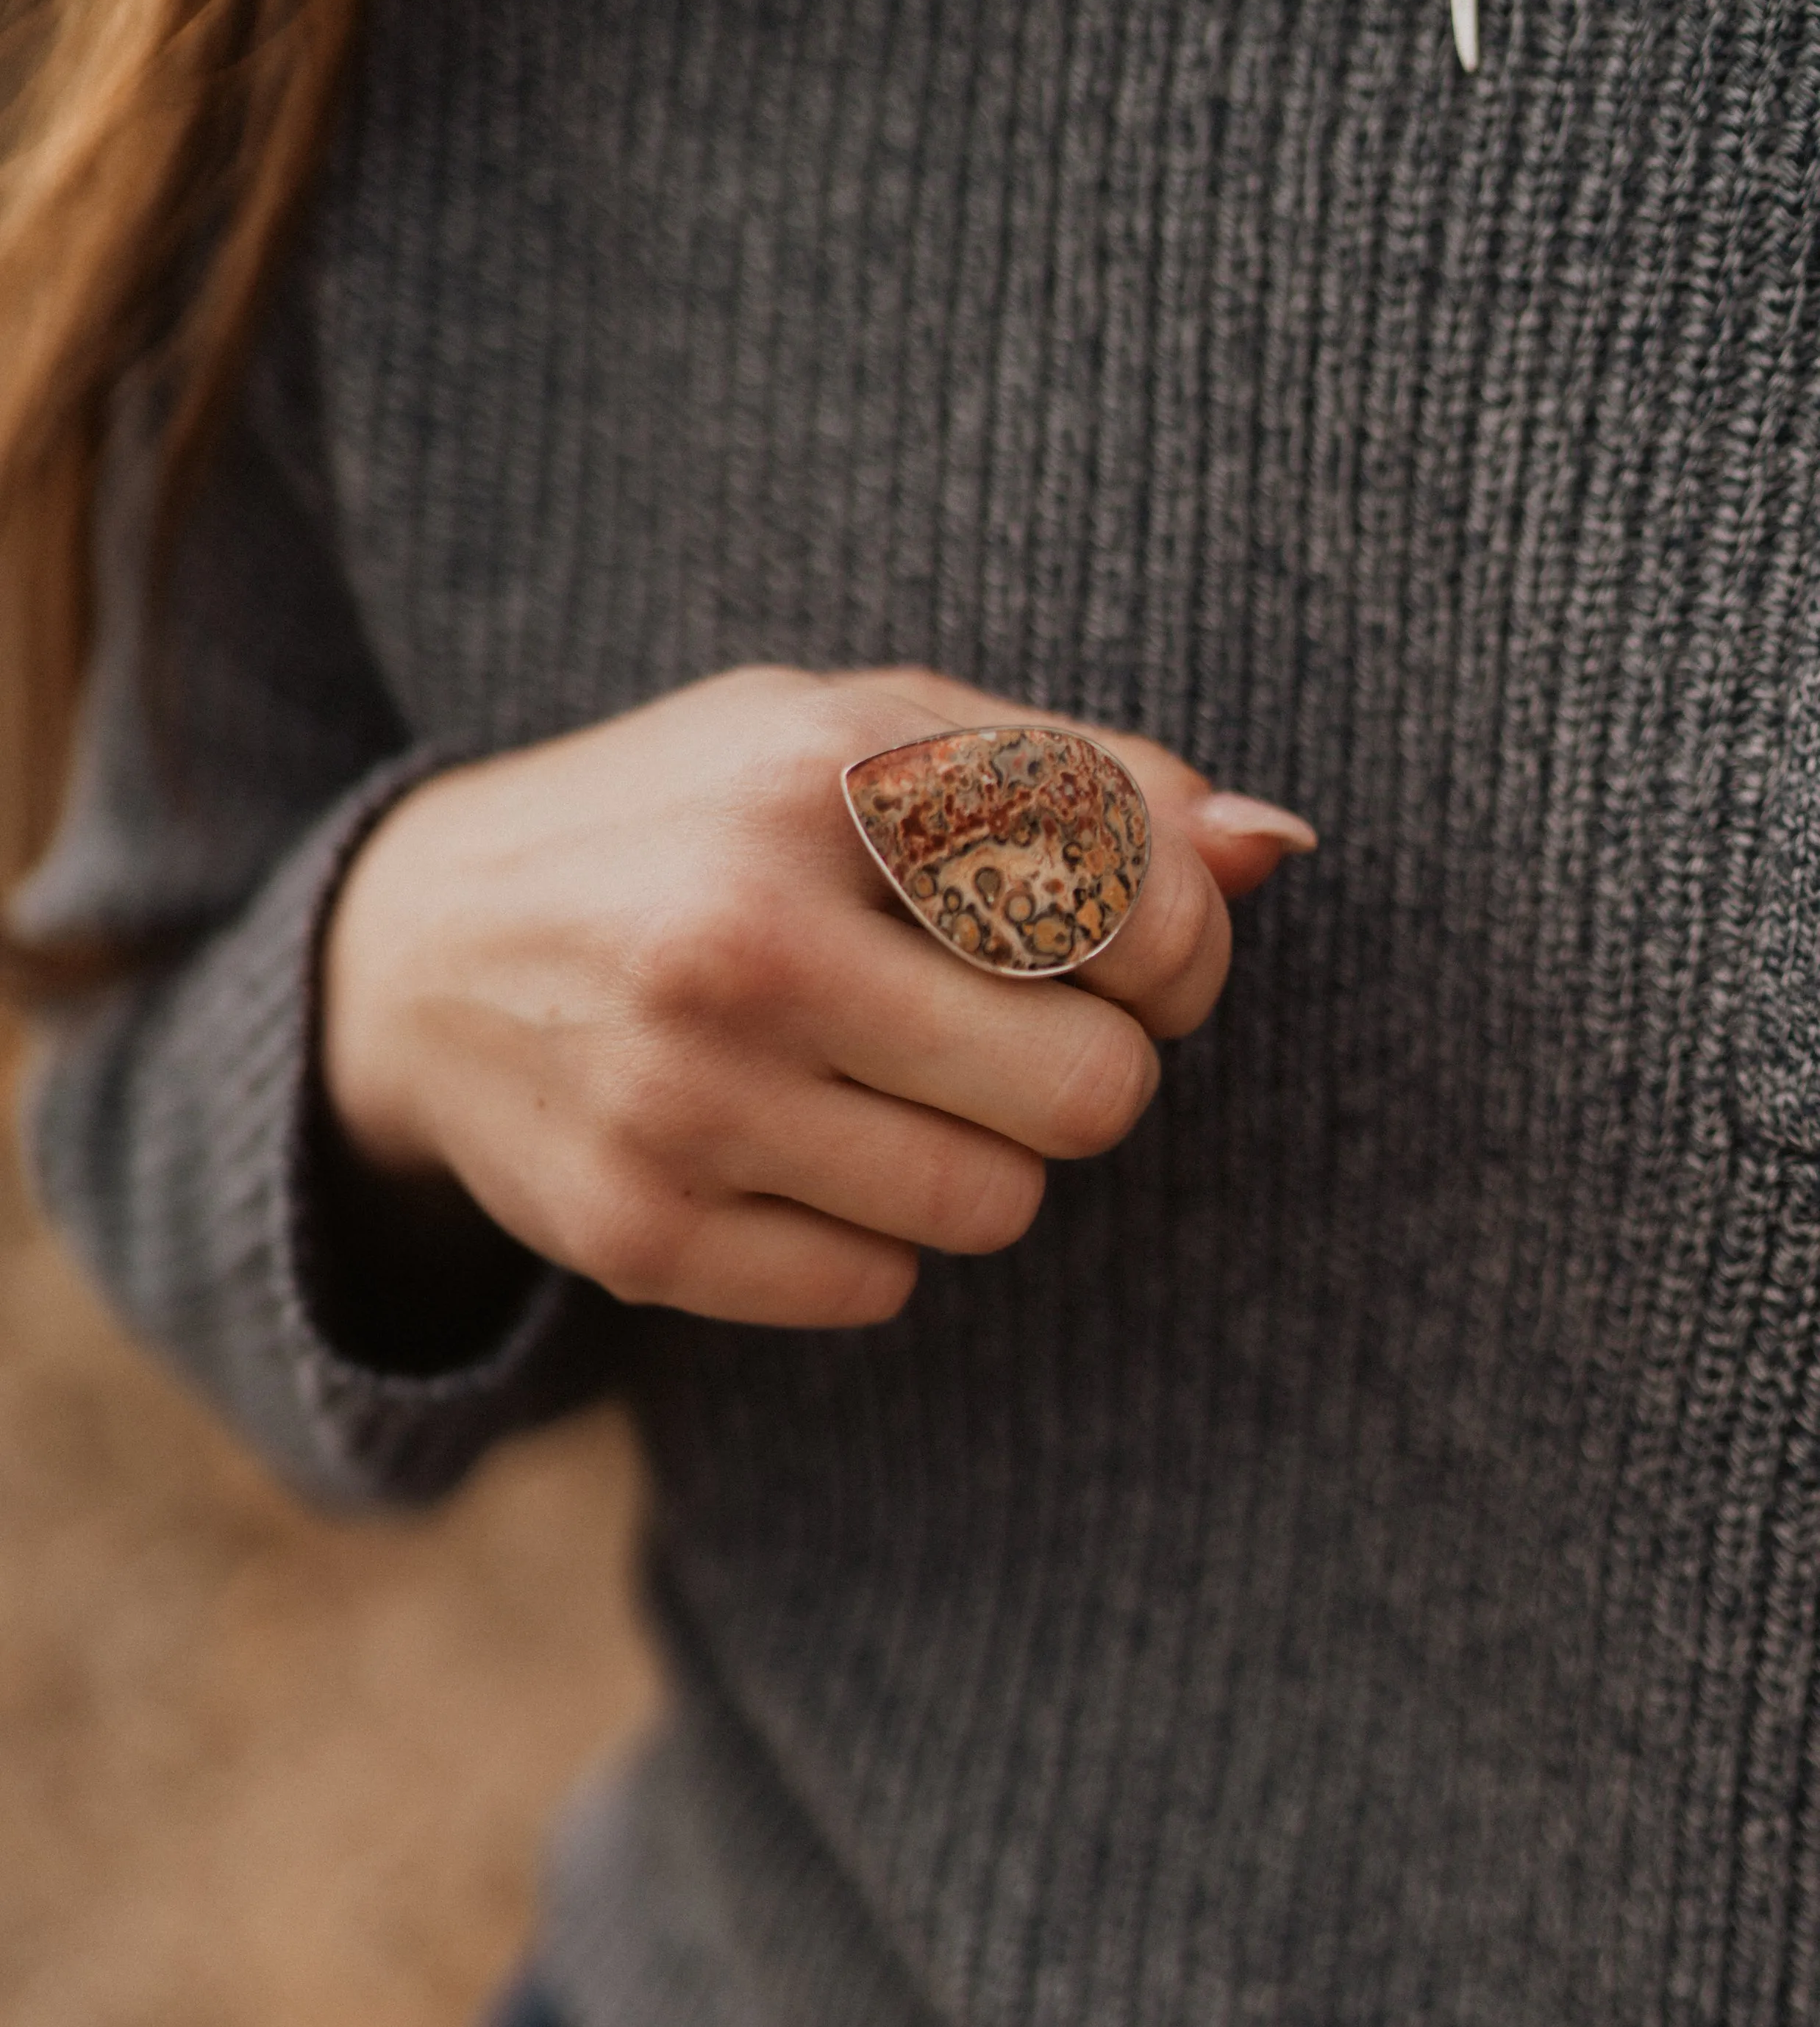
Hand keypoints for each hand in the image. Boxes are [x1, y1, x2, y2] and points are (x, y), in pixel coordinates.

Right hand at [320, 666, 1314, 1329]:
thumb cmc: (698, 824)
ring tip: (881, 1083)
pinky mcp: (636, 1233)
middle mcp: (743, 934)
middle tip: (1009, 1034)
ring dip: (979, 1158)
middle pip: (1094, 1094)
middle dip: (1086, 1075)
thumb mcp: (860, 737)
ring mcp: (679, 1098)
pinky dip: (869, 1236)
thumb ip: (1082, 776)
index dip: (1178, 948)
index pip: (1138, 903)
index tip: (1117, 952)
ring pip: (996, 1208)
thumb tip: (1284, 849)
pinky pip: (880, 1289)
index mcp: (821, 772)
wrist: (420, 951)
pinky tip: (788, 1149)